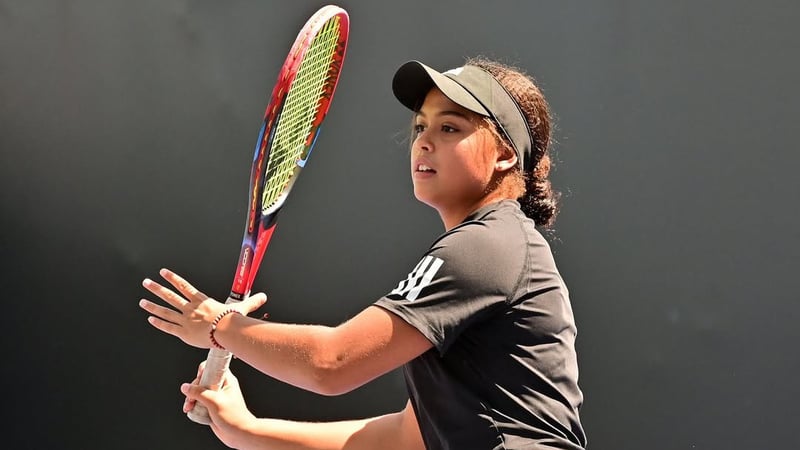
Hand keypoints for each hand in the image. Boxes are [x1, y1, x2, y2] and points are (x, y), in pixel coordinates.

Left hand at [139, 268, 266, 347]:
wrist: (226, 332)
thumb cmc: (233, 321)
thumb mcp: (241, 308)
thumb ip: (251, 302)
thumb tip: (264, 296)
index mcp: (202, 301)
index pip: (184, 286)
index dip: (173, 278)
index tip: (163, 272)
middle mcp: (190, 308)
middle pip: (170, 296)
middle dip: (156, 289)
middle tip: (146, 283)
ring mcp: (185, 320)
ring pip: (165, 311)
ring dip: (152, 305)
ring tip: (142, 301)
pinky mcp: (183, 332)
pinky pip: (168, 327)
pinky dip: (159, 322)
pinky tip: (150, 318)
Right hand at [183, 362, 255, 447]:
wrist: (238, 434)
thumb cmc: (234, 417)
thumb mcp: (215, 401)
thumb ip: (199, 392)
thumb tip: (185, 387)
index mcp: (227, 381)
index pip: (213, 367)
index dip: (204, 370)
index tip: (198, 377)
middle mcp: (221, 387)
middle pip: (202, 380)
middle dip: (193, 388)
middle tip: (190, 397)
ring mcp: (215, 397)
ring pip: (198, 392)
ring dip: (190, 398)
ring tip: (188, 406)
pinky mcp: (211, 407)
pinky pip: (198, 402)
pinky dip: (192, 405)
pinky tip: (189, 410)